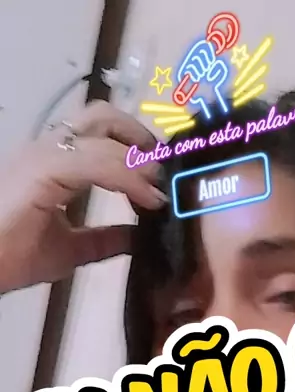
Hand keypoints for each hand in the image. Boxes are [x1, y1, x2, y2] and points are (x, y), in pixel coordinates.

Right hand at [0, 100, 165, 293]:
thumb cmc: (9, 257)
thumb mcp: (70, 250)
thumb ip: (104, 240)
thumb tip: (137, 237)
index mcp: (51, 161)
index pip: (100, 135)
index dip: (135, 151)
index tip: (161, 182)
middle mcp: (47, 147)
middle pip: (103, 116)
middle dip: (140, 136)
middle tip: (164, 170)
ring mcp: (44, 153)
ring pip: (104, 132)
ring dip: (140, 158)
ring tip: (160, 188)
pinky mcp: (43, 168)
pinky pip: (98, 161)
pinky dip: (130, 177)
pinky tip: (147, 199)